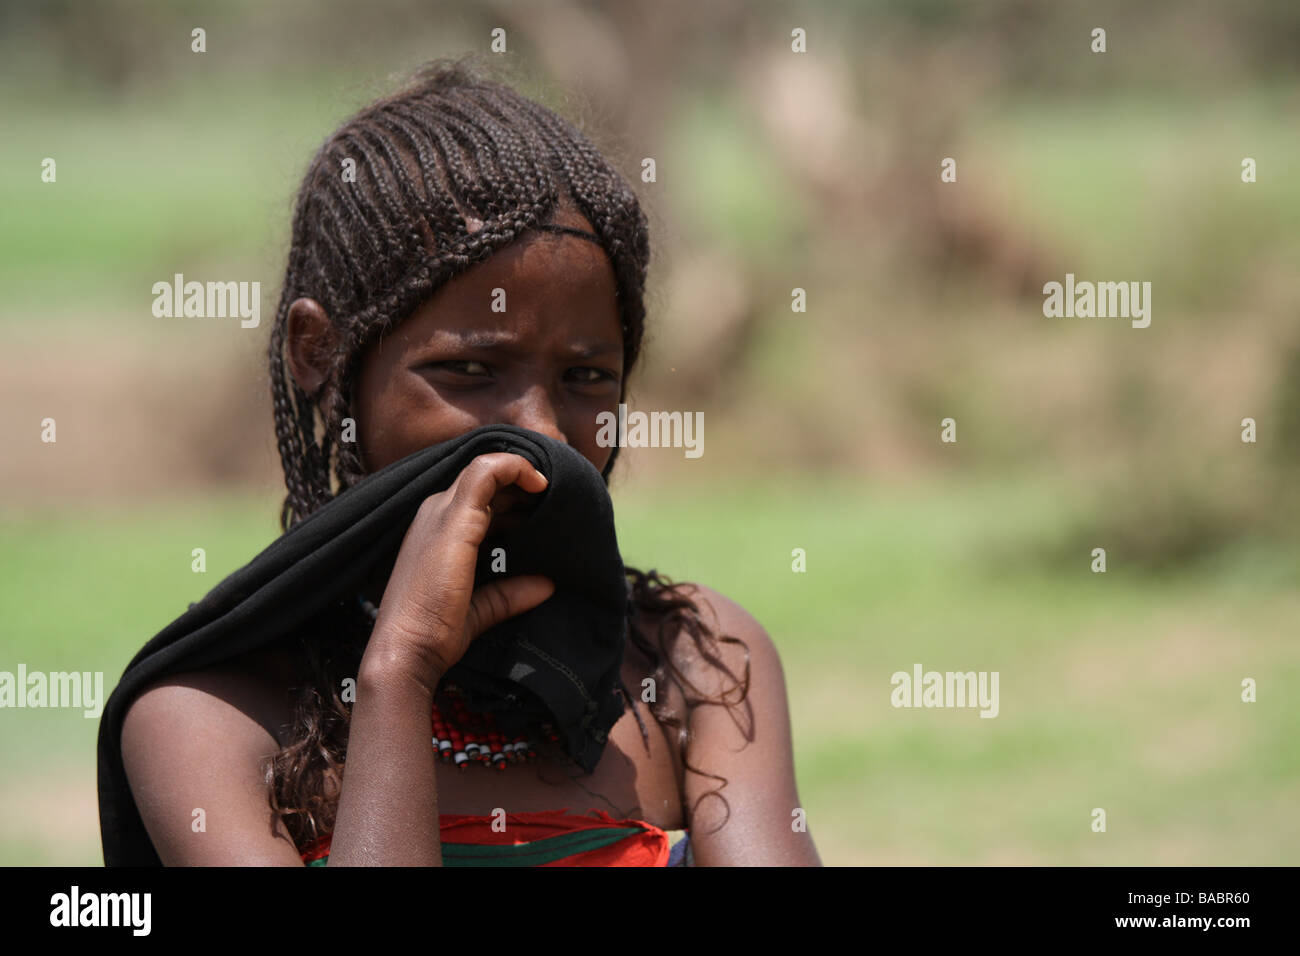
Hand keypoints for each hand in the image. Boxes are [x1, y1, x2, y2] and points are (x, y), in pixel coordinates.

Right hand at [360, 452, 553, 690]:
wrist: (407, 649)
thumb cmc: (434, 632)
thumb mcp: (479, 608)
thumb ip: (510, 593)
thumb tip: (546, 584)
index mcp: (437, 530)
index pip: (477, 497)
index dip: (511, 496)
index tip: (541, 509)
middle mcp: (435, 513)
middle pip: (484, 481)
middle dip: (520, 486)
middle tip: (553, 501)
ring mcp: (442, 512)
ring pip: (486, 469)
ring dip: (521, 474)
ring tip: (551, 491)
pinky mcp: (454, 518)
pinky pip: (486, 472)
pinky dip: (514, 467)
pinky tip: (539, 482)